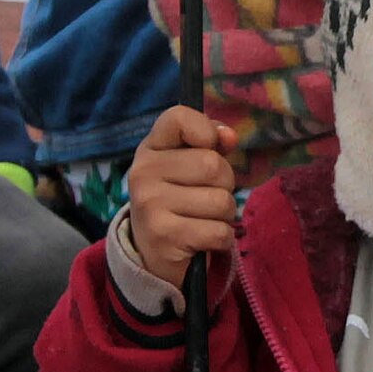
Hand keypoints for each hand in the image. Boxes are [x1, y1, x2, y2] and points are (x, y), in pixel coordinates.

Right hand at [120, 105, 240, 285]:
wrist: (150, 254)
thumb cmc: (179, 201)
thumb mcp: (188, 167)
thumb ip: (211, 145)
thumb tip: (229, 136)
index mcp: (150, 149)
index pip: (179, 117)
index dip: (206, 130)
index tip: (209, 148)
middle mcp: (143, 172)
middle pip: (213, 165)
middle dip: (225, 184)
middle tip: (207, 198)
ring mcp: (150, 205)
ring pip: (221, 201)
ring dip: (225, 215)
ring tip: (204, 220)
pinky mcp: (164, 237)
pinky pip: (220, 232)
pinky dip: (222, 239)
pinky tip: (203, 240)